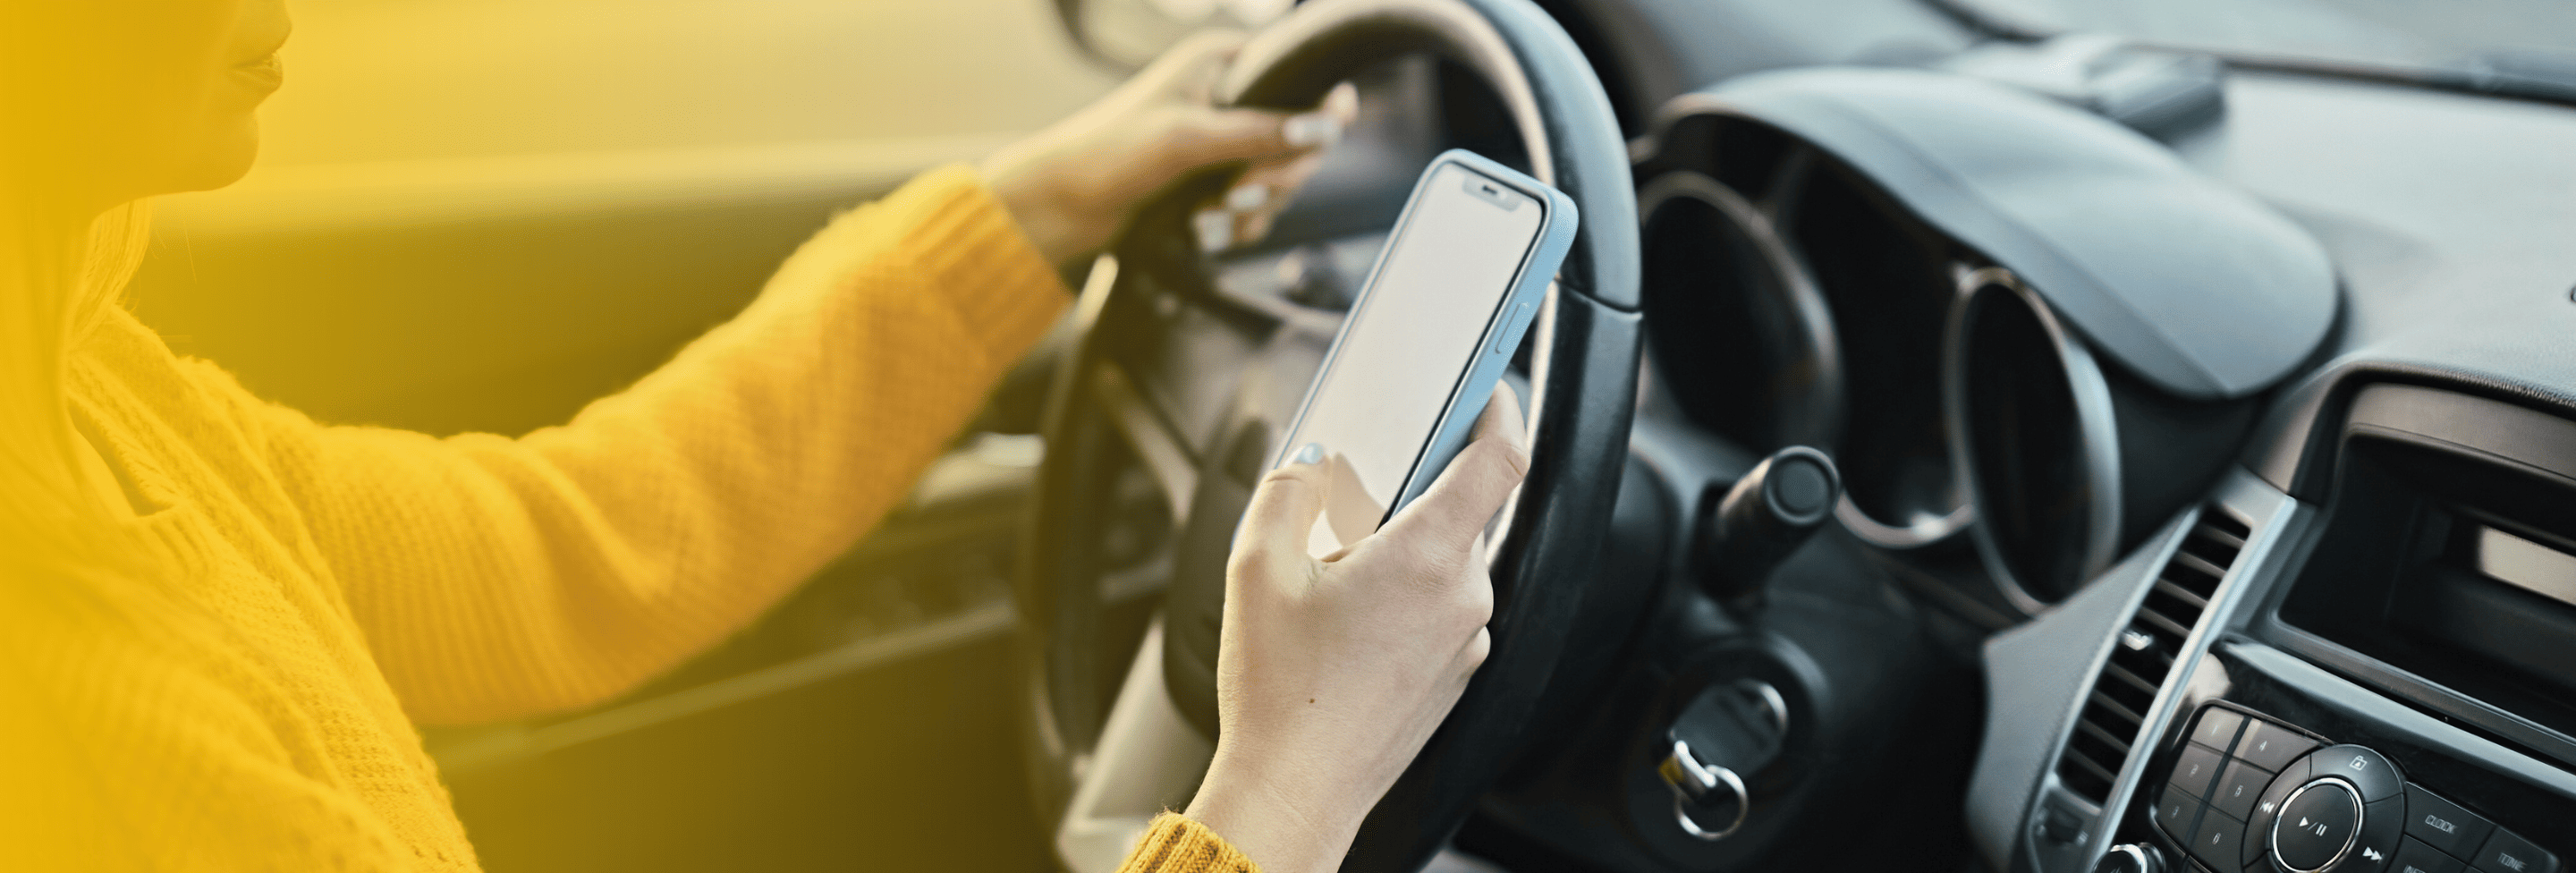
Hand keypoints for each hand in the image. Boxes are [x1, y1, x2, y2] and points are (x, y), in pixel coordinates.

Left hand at [979, 30, 1358, 265]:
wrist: (1060, 207)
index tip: (1320, 138)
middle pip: (1300, 137)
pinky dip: (1237, 225)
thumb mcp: (1188, 138)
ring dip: (1252, 208)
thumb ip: (1259, 131)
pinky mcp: (1214, 180)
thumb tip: (1323, 127)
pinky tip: (1205, 231)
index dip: (1320, 108)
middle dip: (1274, 176)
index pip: (1300, 72)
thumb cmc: (1108, 154)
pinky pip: (1256, 206)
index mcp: (1221, 62)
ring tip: (1209, 219)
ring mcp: (1223, 141)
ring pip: (1280, 178)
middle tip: (1238, 196)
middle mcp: (1228, 96)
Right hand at [1184, 385, 1529, 872]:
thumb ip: (1287, 492)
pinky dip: (1409, 599)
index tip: (1490, 388)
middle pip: (1467, 512)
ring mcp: (1467, 642)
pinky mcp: (1456, 676)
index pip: (1500, 460)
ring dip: (1408, 551)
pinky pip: (1445, 612)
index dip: (1501, 410)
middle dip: (1419, 494)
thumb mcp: (1257, 569)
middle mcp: (1464, 598)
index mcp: (1428, 557)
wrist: (1296, 789)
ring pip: (1452, 565)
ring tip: (1339, 578)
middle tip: (1359, 501)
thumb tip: (1308, 462)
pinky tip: (1352, 622)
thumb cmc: (1282, 694)